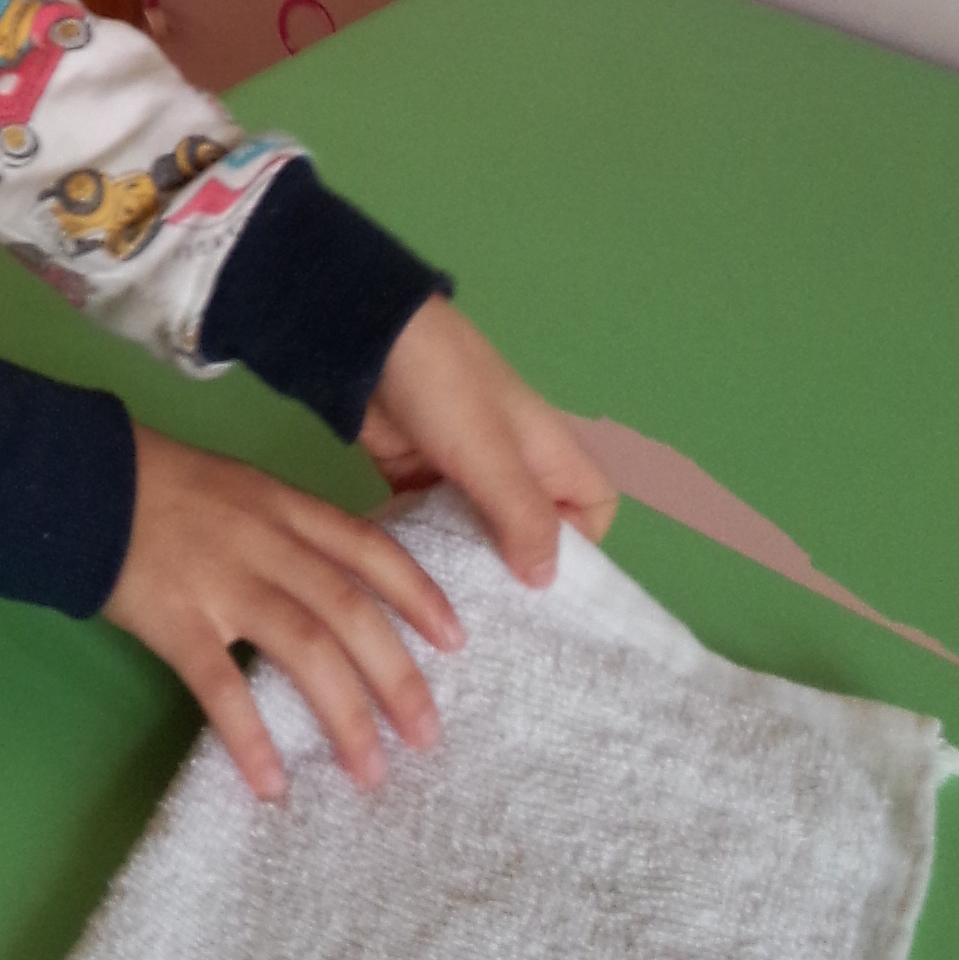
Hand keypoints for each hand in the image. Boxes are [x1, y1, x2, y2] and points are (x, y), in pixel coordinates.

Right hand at [103, 424, 466, 800]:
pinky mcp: (176, 619)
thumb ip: (287, 532)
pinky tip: (271, 783)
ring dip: (345, 715)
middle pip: (351, 611)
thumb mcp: (240, 489)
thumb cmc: (161, 486)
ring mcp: (222, 581)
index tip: (457, 641)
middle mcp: (267, 543)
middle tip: (427, 736)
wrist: (79, 479)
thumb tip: (336, 591)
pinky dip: (251, 737)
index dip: (419, 595)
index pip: (370, 549)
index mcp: (284, 506)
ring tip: (370, 771)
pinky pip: (221, 686)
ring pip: (305, 649)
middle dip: (398, 677)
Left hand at [359, 297, 617, 585]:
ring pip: (481, 534)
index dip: (580, 546)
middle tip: (491, 618)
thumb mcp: (492, 455)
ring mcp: (465, 472)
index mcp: (550, 454)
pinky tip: (409, 583)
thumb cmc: (446, 389)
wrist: (366, 341)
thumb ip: (524, 517)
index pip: (592, 511)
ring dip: (468, 565)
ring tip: (450, 612)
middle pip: (533, 532)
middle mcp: (515, 467)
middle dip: (516, 572)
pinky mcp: (418, 477)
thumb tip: (547, 581)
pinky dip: (428, 547)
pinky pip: (434, 525)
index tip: (541, 580)